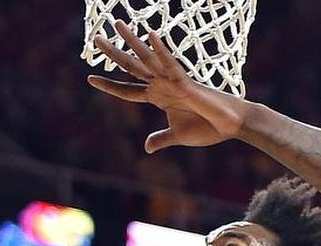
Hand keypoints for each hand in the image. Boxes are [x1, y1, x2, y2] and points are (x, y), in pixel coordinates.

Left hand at [86, 20, 247, 151]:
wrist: (230, 126)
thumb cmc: (208, 128)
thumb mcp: (178, 136)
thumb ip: (161, 138)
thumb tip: (146, 147)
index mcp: (159, 97)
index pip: (128, 90)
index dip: (110, 85)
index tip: (90, 78)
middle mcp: (162, 85)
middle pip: (132, 67)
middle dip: (114, 53)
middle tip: (96, 38)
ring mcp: (173, 81)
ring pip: (148, 59)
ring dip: (131, 41)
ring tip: (116, 23)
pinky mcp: (187, 82)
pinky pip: (171, 64)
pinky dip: (161, 51)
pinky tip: (150, 35)